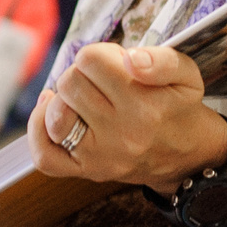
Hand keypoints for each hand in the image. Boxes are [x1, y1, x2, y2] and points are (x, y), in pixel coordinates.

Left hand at [32, 41, 226, 192]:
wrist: (186, 157)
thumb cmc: (179, 108)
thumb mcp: (187, 75)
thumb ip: (163, 59)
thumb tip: (131, 59)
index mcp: (144, 103)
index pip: (91, 60)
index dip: (99, 54)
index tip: (113, 65)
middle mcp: (121, 132)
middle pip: (70, 83)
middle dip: (82, 75)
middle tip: (102, 83)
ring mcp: (100, 156)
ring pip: (54, 115)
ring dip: (63, 100)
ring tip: (81, 100)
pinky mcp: (86, 172)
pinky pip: (45, 156)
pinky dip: (39, 132)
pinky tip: (52, 115)